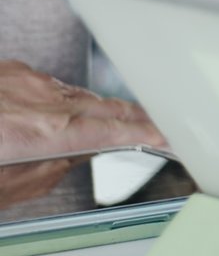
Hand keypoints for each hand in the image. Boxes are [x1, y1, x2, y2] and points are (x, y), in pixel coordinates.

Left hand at [0, 60, 165, 207]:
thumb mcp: (9, 184)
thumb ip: (52, 171)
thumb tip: (77, 156)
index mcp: (49, 133)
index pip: (114, 131)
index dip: (145, 133)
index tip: (165, 136)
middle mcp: (46, 102)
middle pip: (106, 107)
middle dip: (133, 116)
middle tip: (152, 124)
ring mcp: (32, 82)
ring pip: (77, 94)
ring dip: (92, 108)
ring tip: (101, 119)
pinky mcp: (16, 71)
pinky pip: (48, 83)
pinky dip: (54, 97)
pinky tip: (49, 108)